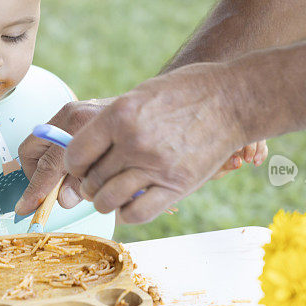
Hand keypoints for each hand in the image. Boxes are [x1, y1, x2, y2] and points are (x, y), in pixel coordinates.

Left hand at [15, 88, 262, 217]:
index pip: (75, 154)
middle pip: (91, 180)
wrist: (233, 98)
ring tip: (111, 195)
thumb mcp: (140, 94)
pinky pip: (137, 213)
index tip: (79, 167)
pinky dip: (126, 214)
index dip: (72, 166)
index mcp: (119, 115)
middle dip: (88, 186)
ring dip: (104, 202)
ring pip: (108, 201)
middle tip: (95, 184)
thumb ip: (111, 122)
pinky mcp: (177, 185)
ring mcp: (156, 166)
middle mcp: (134, 142)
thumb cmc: (185, 92)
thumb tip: (84, 151)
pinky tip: (129, 205)